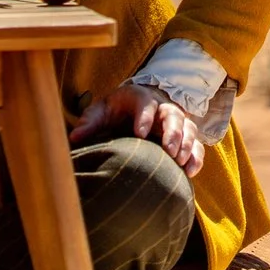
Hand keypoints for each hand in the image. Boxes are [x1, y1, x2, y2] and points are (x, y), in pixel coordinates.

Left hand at [69, 83, 205, 175]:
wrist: (134, 108)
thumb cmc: (115, 110)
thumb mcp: (100, 111)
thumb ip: (89, 123)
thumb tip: (74, 138)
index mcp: (139, 98)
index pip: (145, 103)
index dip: (144, 116)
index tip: (139, 133)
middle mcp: (162, 107)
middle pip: (173, 115)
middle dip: (173, 132)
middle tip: (168, 150)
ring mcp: (176, 121)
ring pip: (188, 129)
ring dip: (186, 145)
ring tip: (179, 162)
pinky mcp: (184, 136)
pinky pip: (196, 145)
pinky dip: (196, 157)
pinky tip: (190, 172)